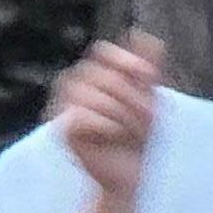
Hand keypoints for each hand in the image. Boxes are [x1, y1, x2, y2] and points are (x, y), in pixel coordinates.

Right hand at [53, 32, 163, 197]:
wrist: (129, 175)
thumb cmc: (137, 138)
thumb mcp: (150, 102)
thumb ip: (147, 70)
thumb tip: (151, 38)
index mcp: (94, 74)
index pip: (104, 52)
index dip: (126, 61)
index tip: (148, 75)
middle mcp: (75, 84)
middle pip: (108, 77)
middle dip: (135, 102)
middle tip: (146, 124)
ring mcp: (64, 105)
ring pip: (98, 97)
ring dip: (124, 119)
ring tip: (129, 134)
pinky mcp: (61, 127)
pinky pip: (85, 116)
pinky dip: (107, 128)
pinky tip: (112, 138)